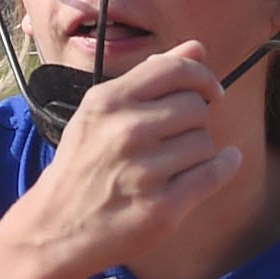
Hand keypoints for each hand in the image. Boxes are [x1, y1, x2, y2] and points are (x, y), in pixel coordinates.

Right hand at [6, 41, 243, 278]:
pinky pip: (214, 173)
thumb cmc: (82, 168)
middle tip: (177, 140)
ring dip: (200, 151)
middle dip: (195, 122)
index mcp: (108, 102)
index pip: (176, 70)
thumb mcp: (100, 114)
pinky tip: (222, 163)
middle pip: (196, 108)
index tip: (210, 93)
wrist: (54, 230)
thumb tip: (196, 48)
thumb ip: (149, 78)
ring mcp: (144, 171)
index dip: (203, 78)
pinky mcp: (161, 207)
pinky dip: (225, 166)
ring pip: (205, 142)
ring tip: (174, 164)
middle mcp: (125, 132)